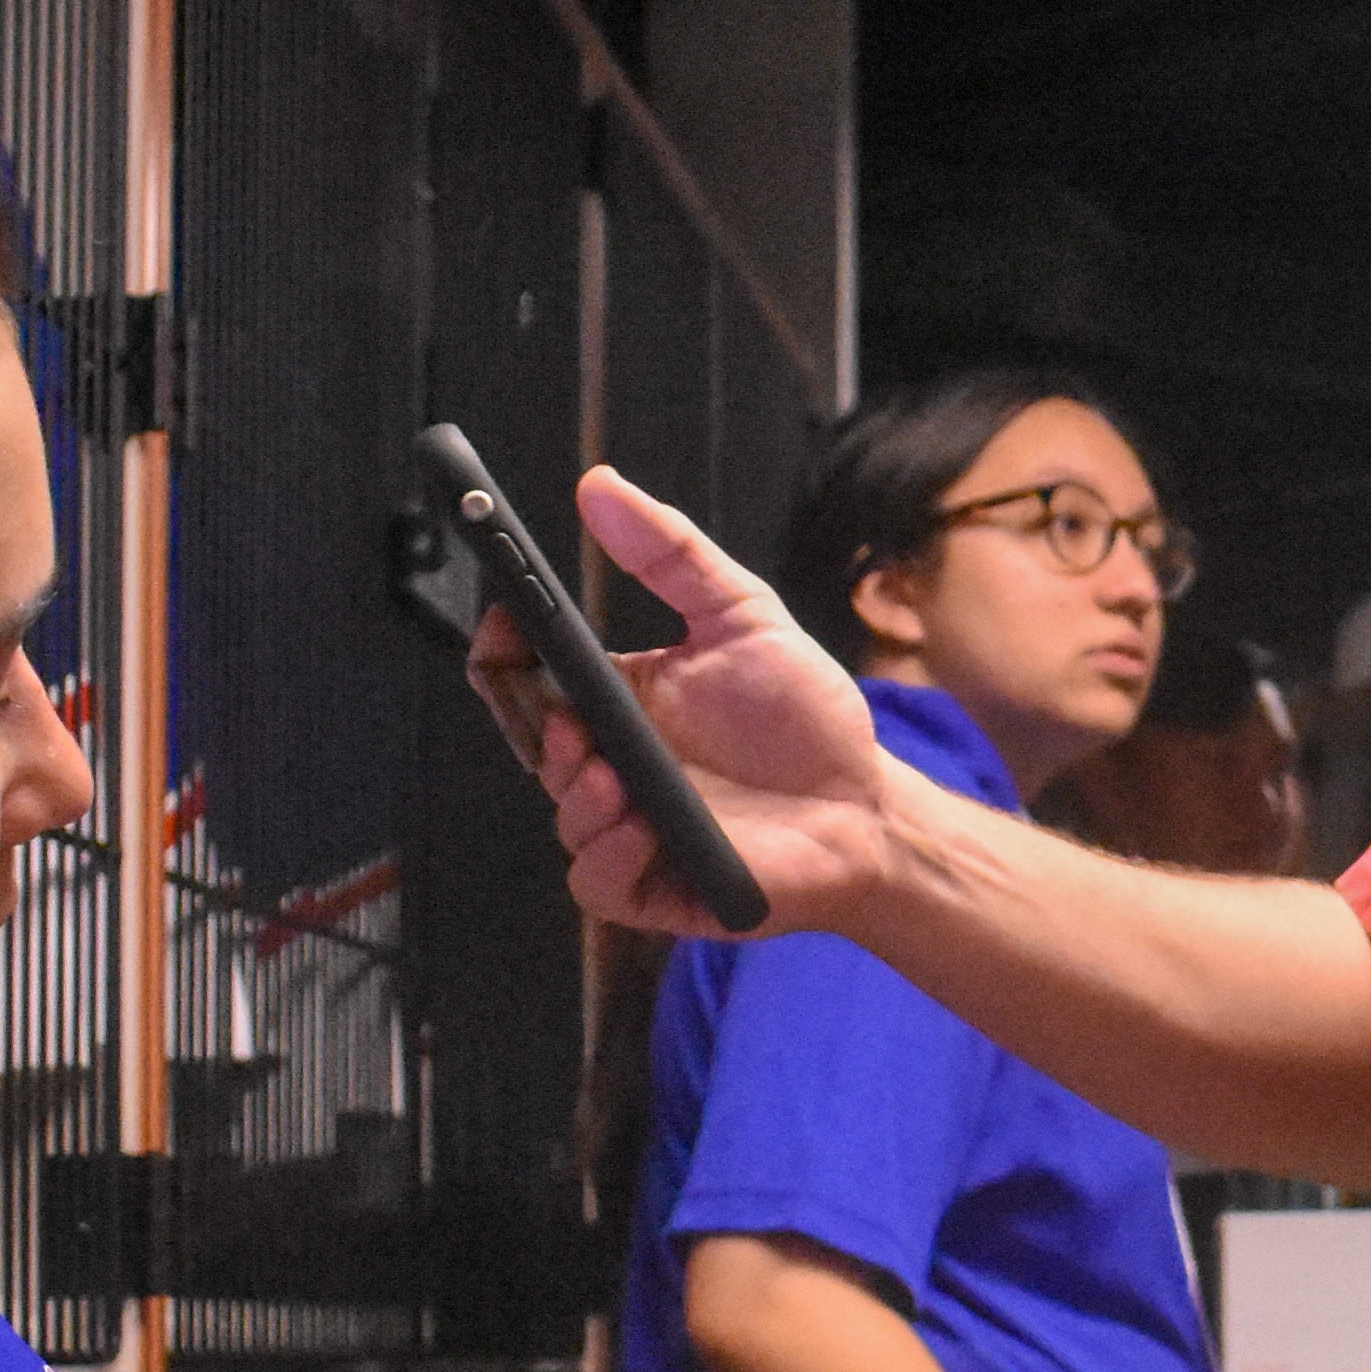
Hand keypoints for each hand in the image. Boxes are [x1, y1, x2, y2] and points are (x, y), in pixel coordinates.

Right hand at [486, 468, 904, 936]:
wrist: (868, 806)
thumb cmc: (805, 722)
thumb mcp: (743, 617)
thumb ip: (670, 553)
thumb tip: (600, 486)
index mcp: (620, 701)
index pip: (528, 675)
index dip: (502, 646)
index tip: (505, 615)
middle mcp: (613, 764)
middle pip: (530, 743)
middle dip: (534, 728)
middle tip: (568, 717)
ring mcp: (629, 828)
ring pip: (561, 814)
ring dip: (578, 793)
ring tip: (616, 775)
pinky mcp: (655, 886)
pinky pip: (596, 880)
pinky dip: (608, 855)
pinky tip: (643, 830)